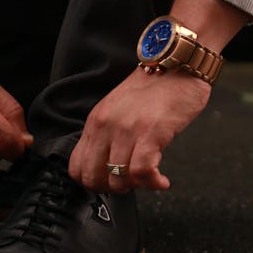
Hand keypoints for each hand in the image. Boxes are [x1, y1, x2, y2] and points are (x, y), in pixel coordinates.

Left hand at [69, 66, 210, 192]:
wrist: (176, 62)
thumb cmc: (154, 87)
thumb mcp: (118, 109)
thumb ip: (109, 134)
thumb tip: (110, 165)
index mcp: (95, 121)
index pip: (76, 167)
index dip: (93, 182)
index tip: (111, 182)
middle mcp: (106, 126)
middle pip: (93, 178)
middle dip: (113, 189)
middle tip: (131, 184)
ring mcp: (127, 130)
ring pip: (118, 179)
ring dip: (136, 187)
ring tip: (150, 180)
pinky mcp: (151, 132)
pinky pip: (142, 172)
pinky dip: (152, 183)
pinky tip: (161, 181)